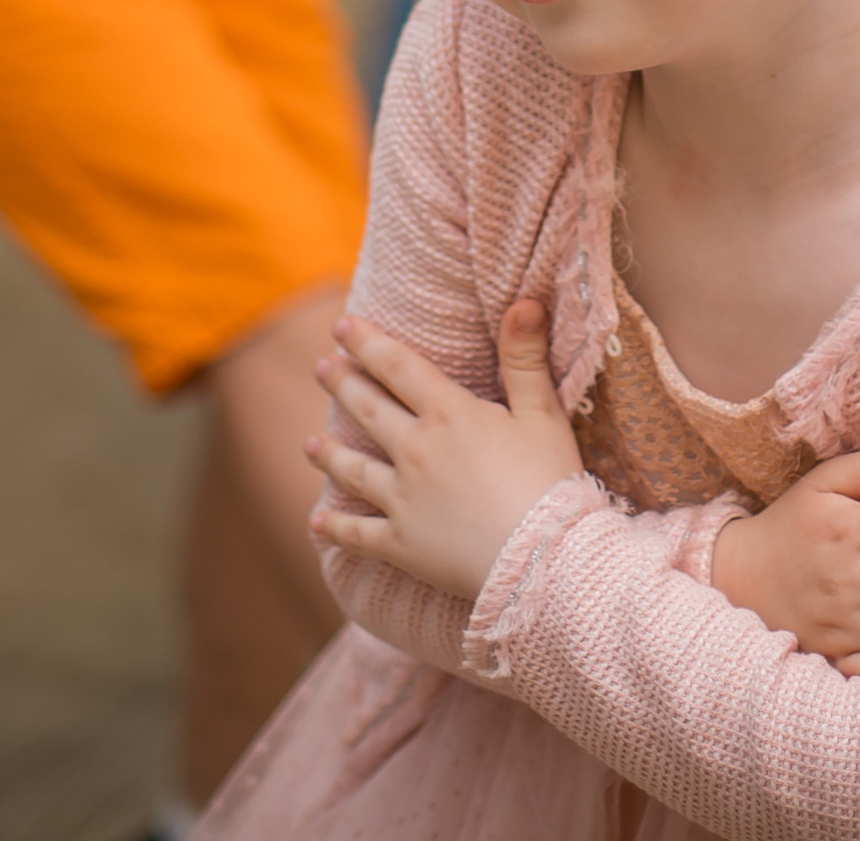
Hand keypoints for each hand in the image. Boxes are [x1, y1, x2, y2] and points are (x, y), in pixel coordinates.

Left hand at [306, 302, 586, 599]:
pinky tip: (316, 524)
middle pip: (369, 410)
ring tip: (310, 444)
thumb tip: (525, 301)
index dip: (369, 343)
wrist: (542, 557)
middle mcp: (415, 451)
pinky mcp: (402, 544)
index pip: (399, 367)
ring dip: (329, 454)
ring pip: (353, 471)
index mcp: (448, 415)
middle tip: (322, 367)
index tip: (343, 326)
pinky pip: (359, 535)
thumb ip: (525, 358)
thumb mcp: (544, 413)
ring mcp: (404, 499)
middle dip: (342, 384)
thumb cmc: (550, 482)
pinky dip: (335, 530)